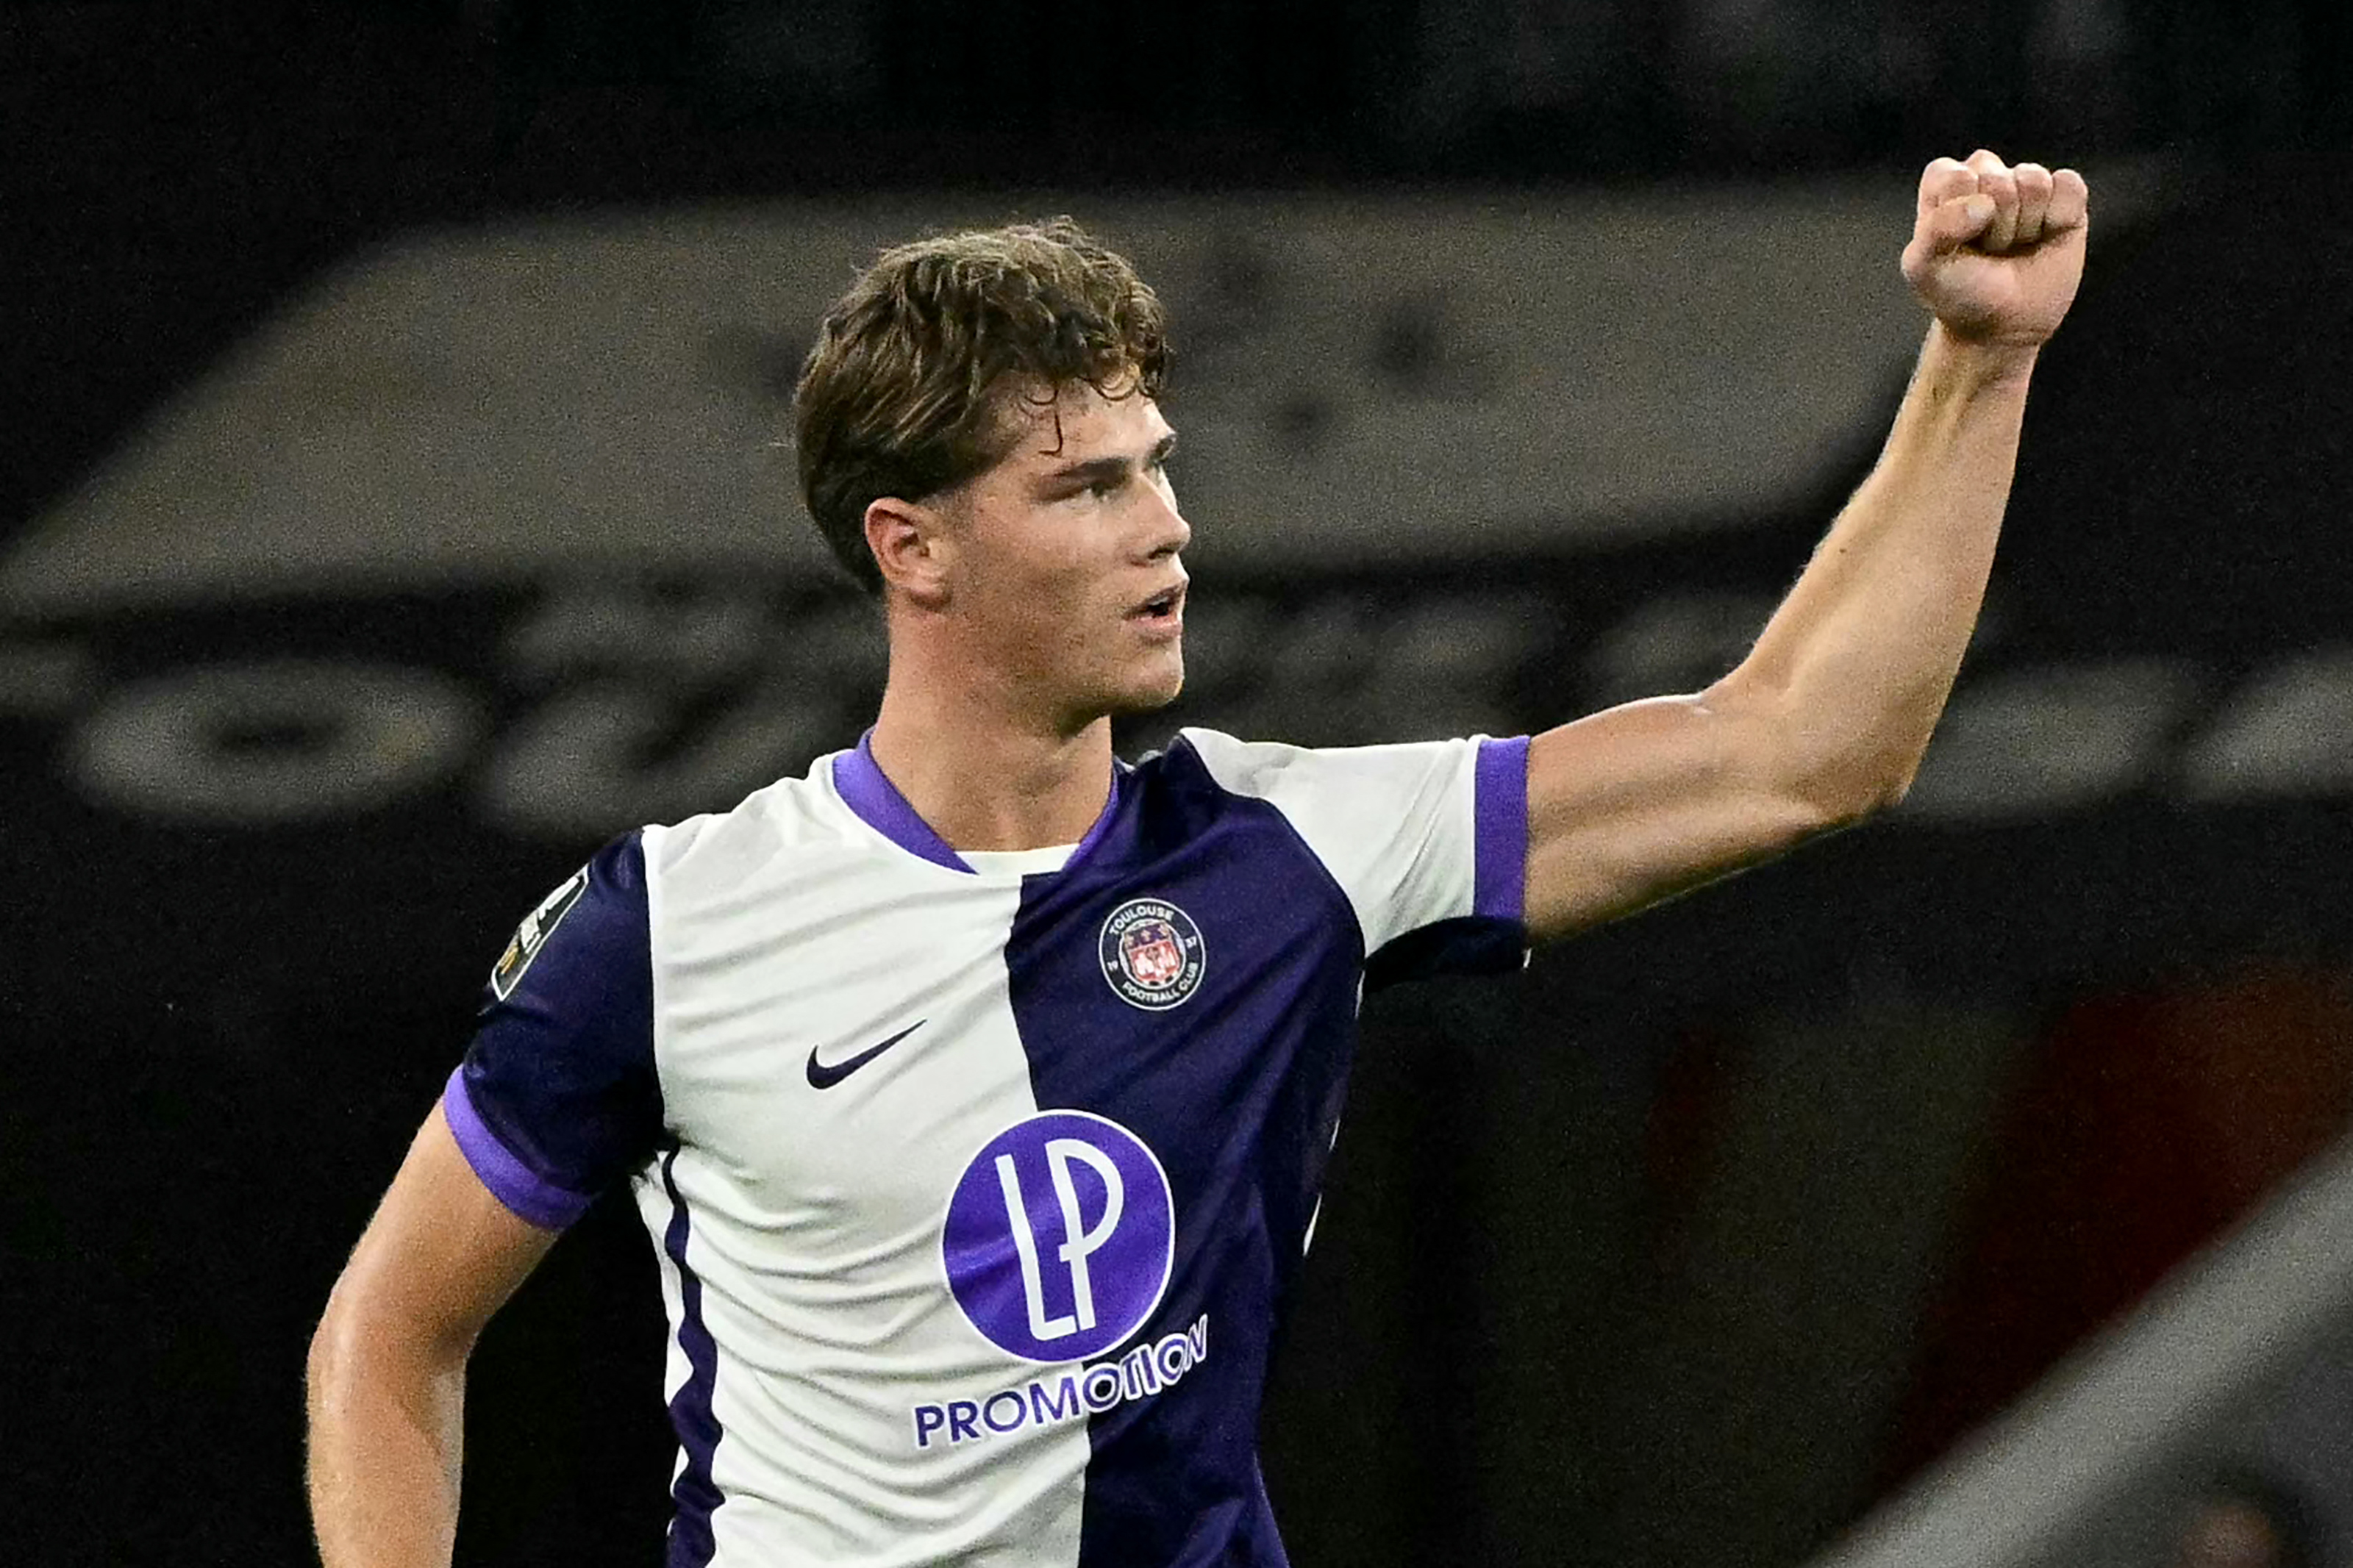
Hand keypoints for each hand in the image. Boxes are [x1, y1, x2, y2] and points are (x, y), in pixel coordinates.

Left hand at [1901, 150, 2089, 349]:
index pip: (1957, 179)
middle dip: (1995, 228)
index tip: (1958, 247)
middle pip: (1999, 182)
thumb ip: (1936, 230)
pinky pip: (2069, 185)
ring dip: (2026, 226)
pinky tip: (2045, 236)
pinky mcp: (2064, 195)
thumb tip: (1986, 205)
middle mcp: (1987, 174)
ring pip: (2035, 182)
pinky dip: (2059, 218)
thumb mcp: (1924, 268)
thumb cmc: (1958, 293)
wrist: (2001, 326)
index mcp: (1946, 182)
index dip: (1959, 219)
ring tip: (2014, 246)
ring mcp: (2026, 183)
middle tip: (1990, 252)